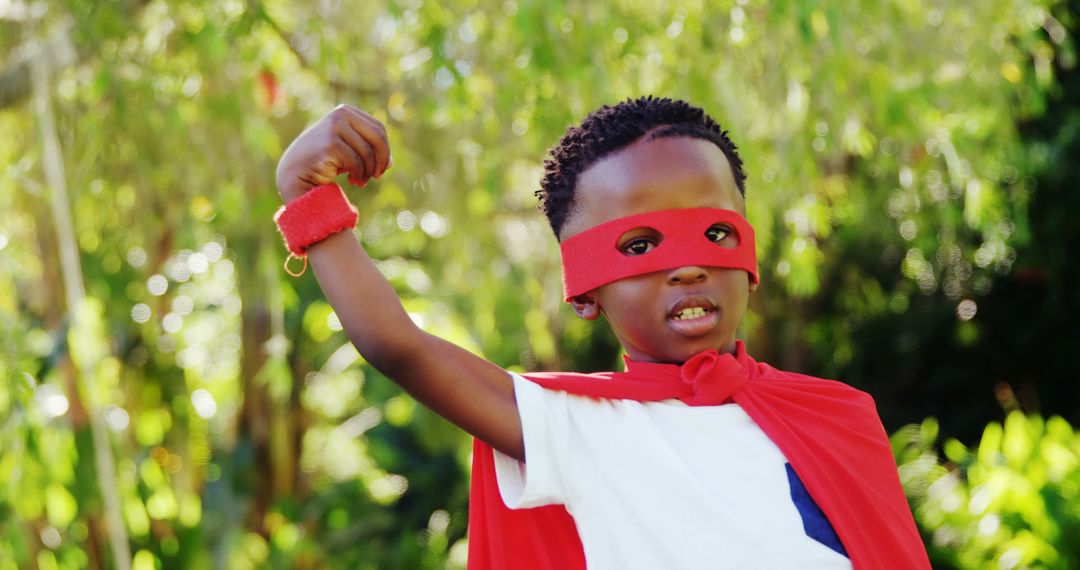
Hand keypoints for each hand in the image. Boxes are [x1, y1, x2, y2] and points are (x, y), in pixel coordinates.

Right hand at [276, 104, 391, 202]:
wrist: (295, 174)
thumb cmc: (323, 163)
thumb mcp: (349, 153)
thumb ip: (368, 152)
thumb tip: (390, 162)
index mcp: (346, 111)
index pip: (378, 128)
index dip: (385, 150)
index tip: (382, 168)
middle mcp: (340, 114)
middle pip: (378, 136)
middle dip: (382, 159)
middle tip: (378, 176)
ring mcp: (334, 127)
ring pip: (367, 152)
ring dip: (367, 172)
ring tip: (360, 182)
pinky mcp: (330, 142)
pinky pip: (356, 162)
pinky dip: (358, 175)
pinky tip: (351, 181)